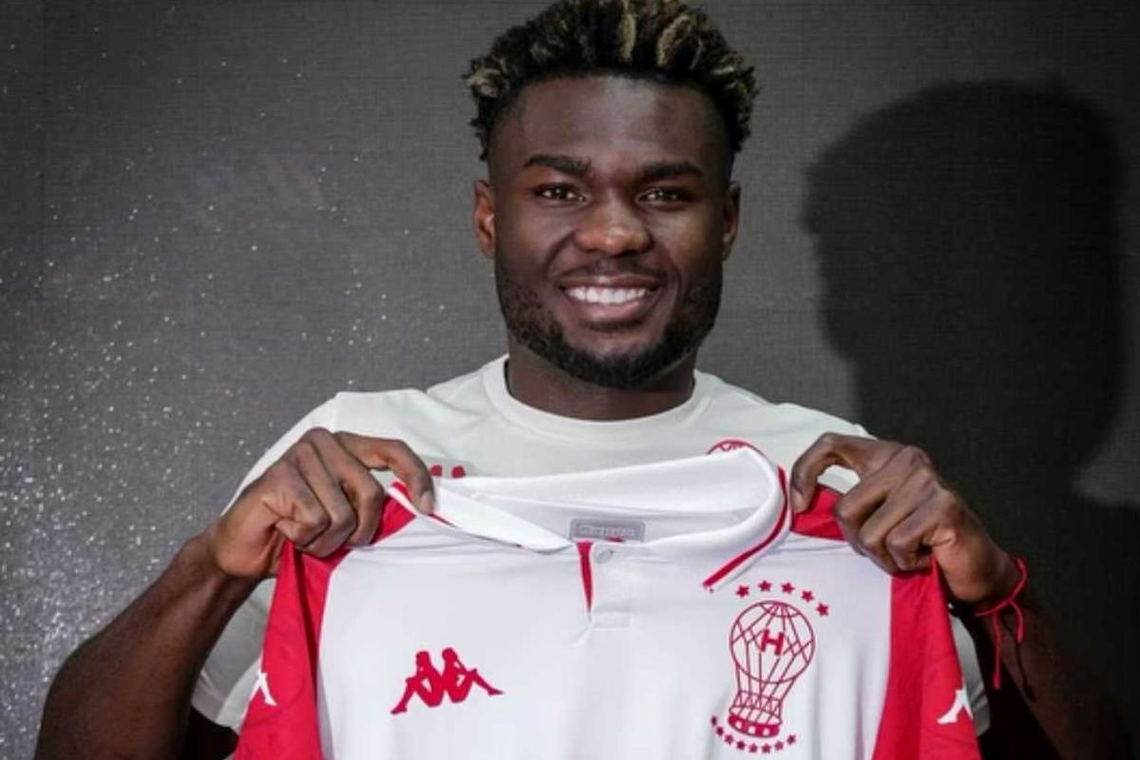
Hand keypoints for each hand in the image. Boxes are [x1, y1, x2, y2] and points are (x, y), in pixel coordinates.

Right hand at [201, 428, 433, 578]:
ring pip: (342, 514)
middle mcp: (324, 442)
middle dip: (358, 532)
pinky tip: (285, 529)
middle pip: (372, 493)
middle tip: (332, 541)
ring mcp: (298, 455)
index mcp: (346, 446)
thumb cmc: (299, 532)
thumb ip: (372, 503)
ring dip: (325, 540)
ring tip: (303, 535)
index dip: (416, 477)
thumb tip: (420, 507)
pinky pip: (315, 520)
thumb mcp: (345, 515)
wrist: (243, 551)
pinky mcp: (278, 476)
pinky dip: (303, 538)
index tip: (426, 507)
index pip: (393, 450)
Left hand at [790, 433, 1019, 605]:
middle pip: (845, 508)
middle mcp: (906, 459)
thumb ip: (849, 502)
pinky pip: (896, 544)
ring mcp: (926, 480)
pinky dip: (905, 563)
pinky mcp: (942, 506)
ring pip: (868, 533)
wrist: (975, 569)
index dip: (805, 472)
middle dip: (859, 542)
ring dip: (884, 558)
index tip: (799, 506)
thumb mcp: (877, 515)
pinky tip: (926, 557)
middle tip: (888, 549)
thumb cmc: (920, 543)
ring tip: (910, 553)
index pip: (830, 445)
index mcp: (885, 455)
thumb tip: (800, 505)